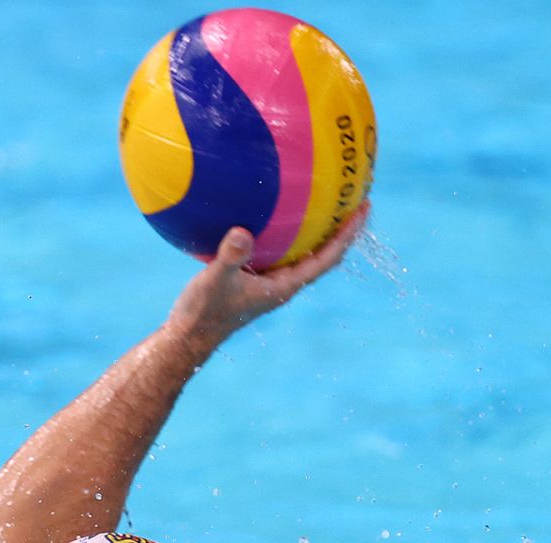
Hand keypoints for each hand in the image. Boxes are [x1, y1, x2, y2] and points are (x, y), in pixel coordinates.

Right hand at [166, 201, 369, 348]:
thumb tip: (242, 232)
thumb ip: (230, 257)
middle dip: (339, 226)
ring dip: (314, 229)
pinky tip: (267, 213)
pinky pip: (275, 250)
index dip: (348, 233)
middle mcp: (282, 283)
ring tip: (319, 199)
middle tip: (351, 195)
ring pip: (300, 251)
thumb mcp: (214, 281)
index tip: (364, 206)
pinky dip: (280, 232)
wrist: (186, 338)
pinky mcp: (251, 279)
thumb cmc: (202, 314)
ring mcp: (267, 282)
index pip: (328, 257)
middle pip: (322, 252)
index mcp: (285, 285)